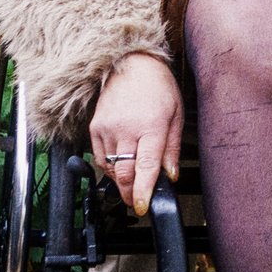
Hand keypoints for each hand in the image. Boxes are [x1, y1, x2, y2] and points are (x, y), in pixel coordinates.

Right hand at [90, 51, 184, 211]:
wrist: (131, 64)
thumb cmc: (158, 87)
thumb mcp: (176, 115)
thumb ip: (172, 148)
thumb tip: (170, 175)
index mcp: (151, 126)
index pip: (145, 167)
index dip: (142, 191)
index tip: (142, 207)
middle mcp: (126, 128)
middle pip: (124, 173)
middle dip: (130, 193)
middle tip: (137, 201)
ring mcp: (107, 128)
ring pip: (111, 168)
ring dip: (121, 181)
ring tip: (132, 182)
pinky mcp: (95, 127)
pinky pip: (100, 158)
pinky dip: (110, 168)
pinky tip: (120, 166)